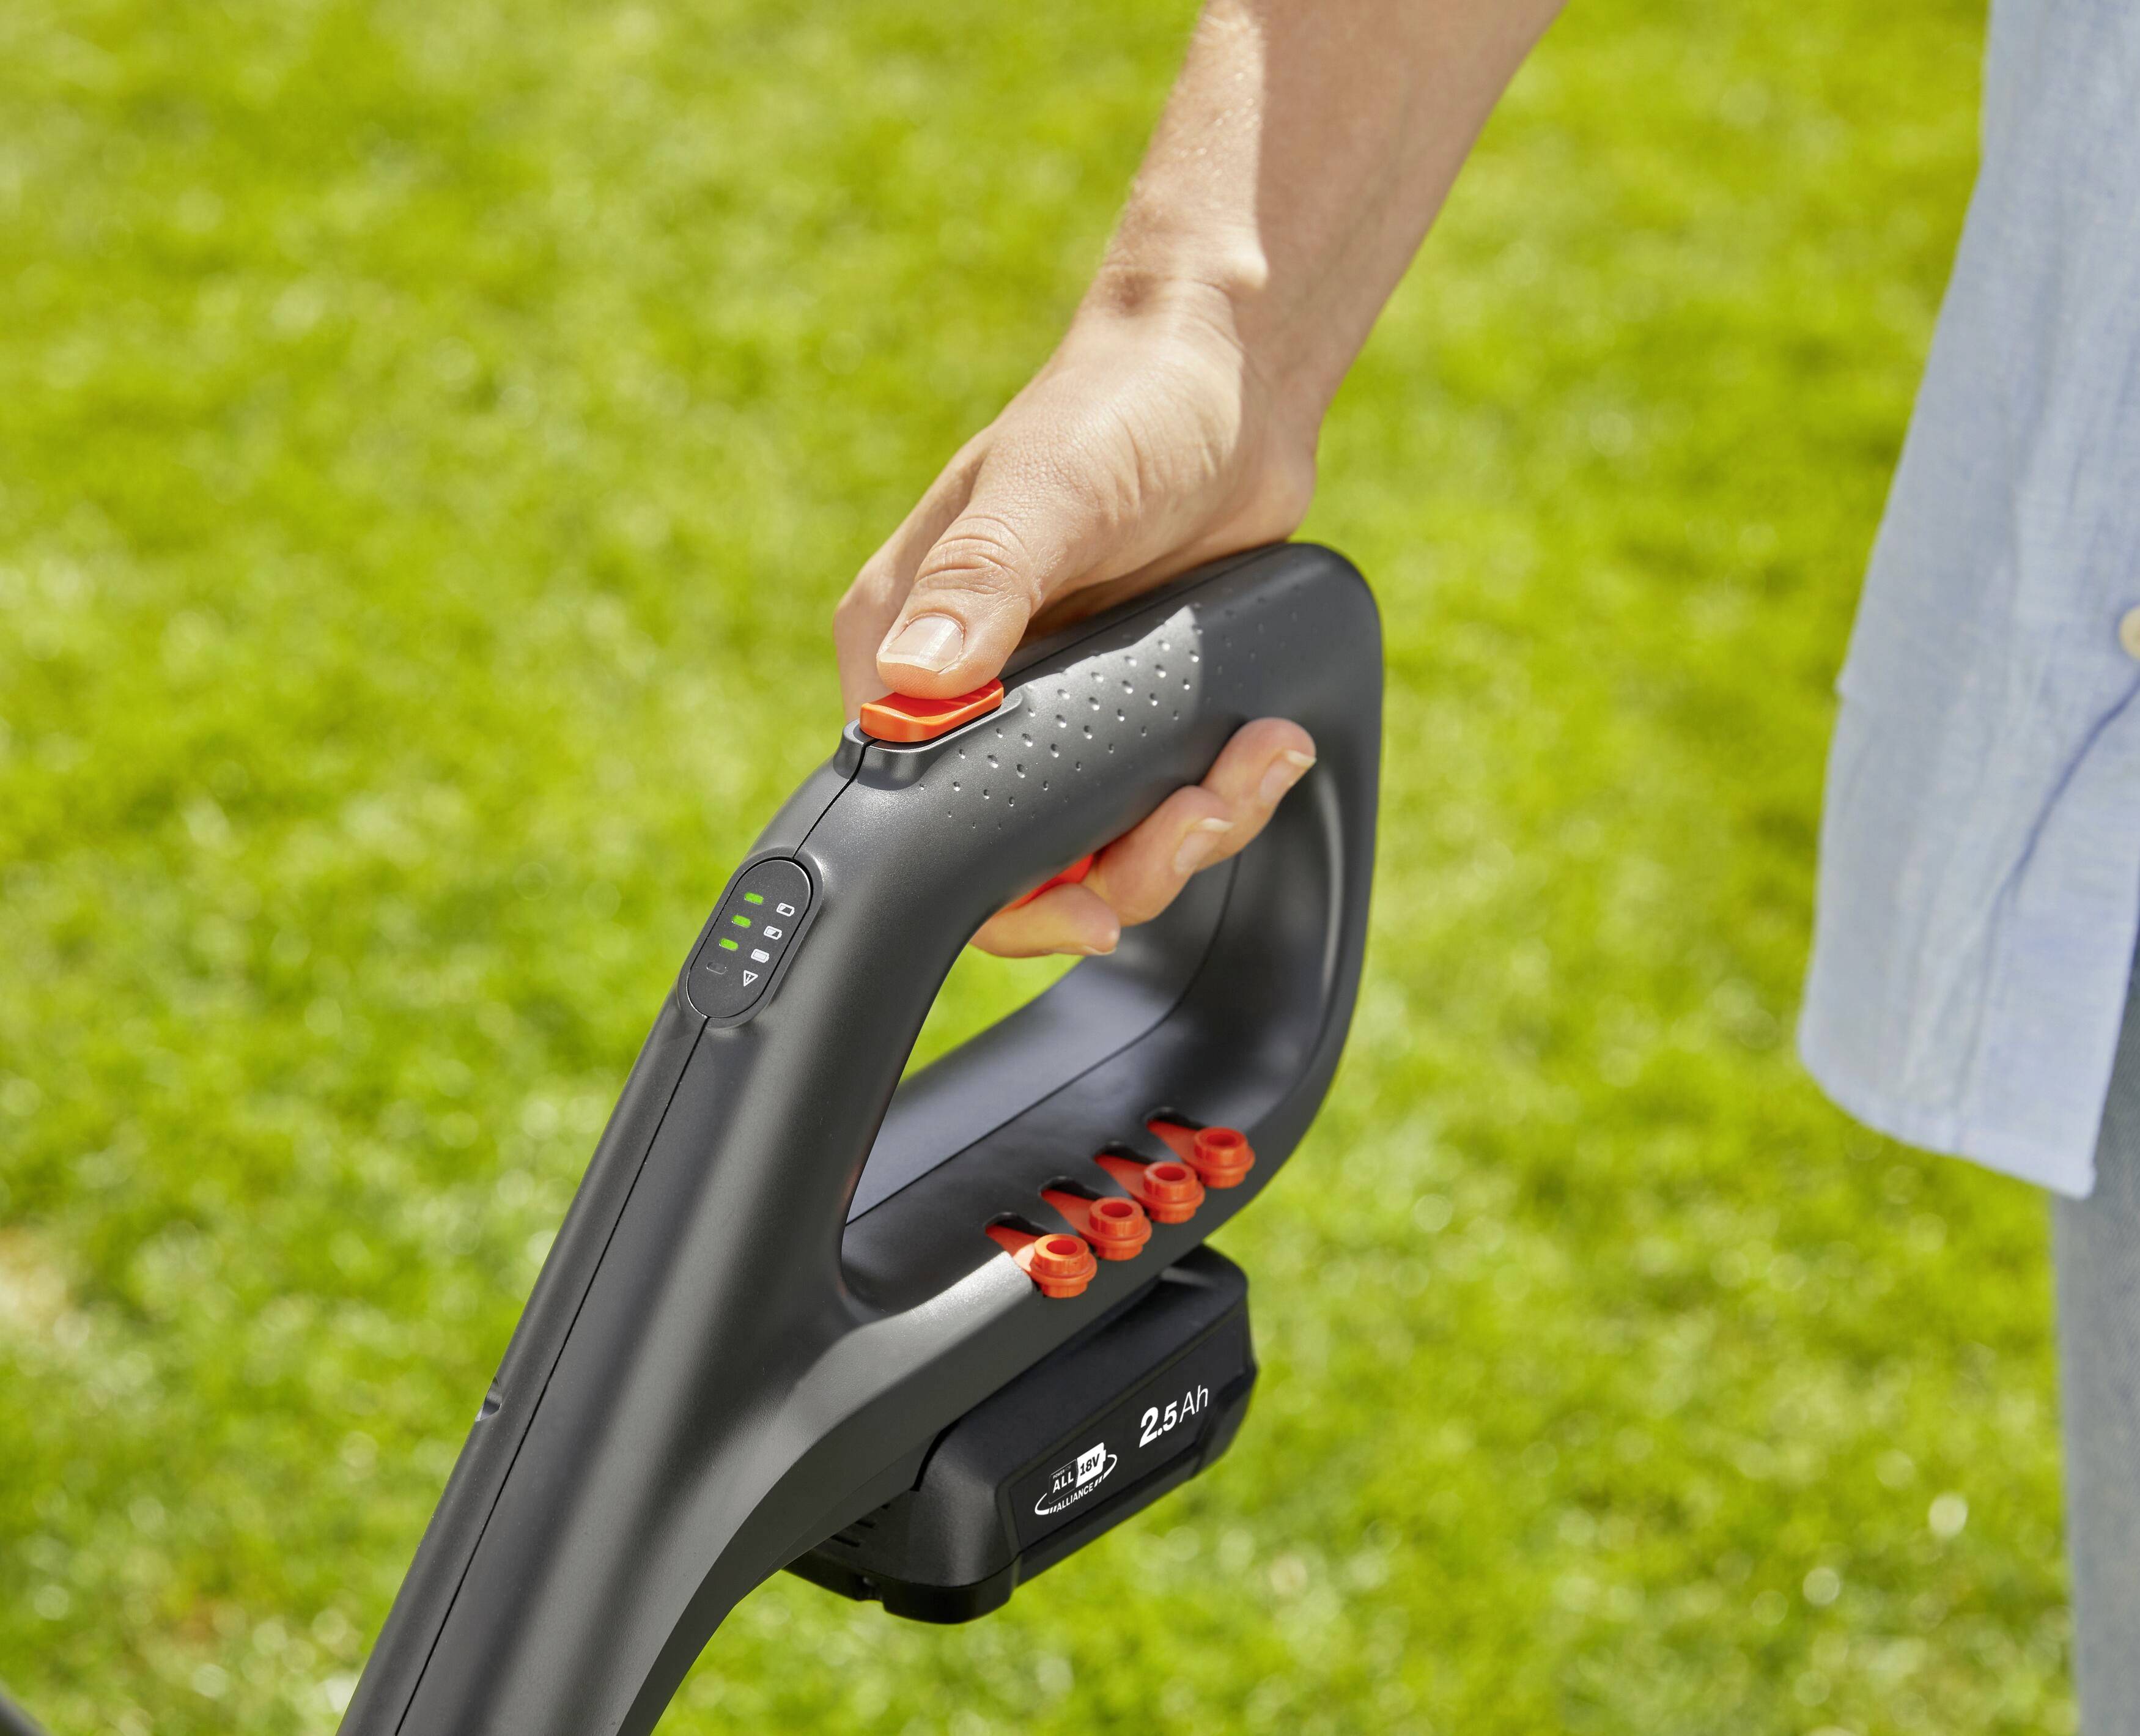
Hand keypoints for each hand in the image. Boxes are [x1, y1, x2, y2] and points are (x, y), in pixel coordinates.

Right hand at [833, 291, 1319, 956]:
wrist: (1228, 379)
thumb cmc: (1123, 407)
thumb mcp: (1052, 489)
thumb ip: (984, 580)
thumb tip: (917, 679)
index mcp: (898, 650)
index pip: (912, 819)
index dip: (1000, 884)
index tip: (1087, 896)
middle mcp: (961, 692)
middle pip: (1011, 858)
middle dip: (1118, 869)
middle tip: (1200, 819)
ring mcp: (1043, 708)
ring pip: (1092, 848)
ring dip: (1181, 838)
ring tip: (1252, 772)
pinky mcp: (1117, 710)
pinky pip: (1151, 806)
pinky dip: (1214, 802)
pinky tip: (1263, 754)